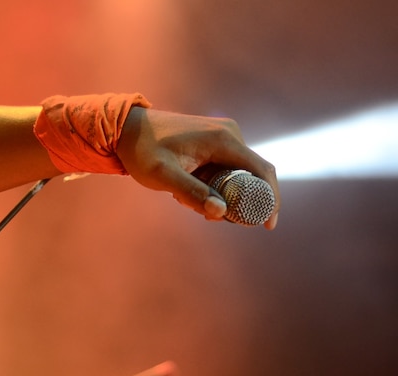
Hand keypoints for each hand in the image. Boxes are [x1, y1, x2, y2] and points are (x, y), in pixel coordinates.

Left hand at [117, 107, 279, 228]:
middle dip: (236, 203)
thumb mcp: (163, 175)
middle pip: (251, 177)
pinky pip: (225, 170)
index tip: (267, 225)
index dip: (270, 199)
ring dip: (220, 196)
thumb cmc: (142, 149)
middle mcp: (229, 134)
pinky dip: (213, 187)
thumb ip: (191, 193)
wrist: (127, 128)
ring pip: (236, 176)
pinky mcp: (215, 142)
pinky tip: (185, 190)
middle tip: (207, 217)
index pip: (262, 171)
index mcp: (223, 139)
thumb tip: (221, 212)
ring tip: (185, 199)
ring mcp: (223, 136)